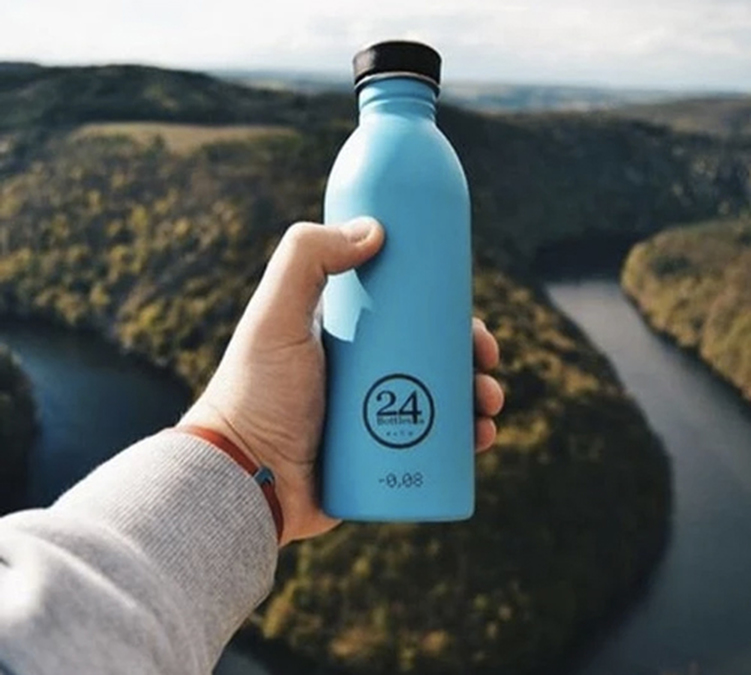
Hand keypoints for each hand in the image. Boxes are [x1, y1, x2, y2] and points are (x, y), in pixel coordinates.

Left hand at [180, 217, 503, 545]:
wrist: (244, 477)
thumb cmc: (257, 394)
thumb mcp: (276, 316)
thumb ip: (305, 257)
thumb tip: (375, 230)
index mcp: (345, 339)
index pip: (408, 317)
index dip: (446, 316)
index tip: (471, 317)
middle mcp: (362, 377)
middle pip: (434, 359)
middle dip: (471, 359)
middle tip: (487, 363)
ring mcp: (374, 421)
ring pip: (442, 403)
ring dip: (478, 398)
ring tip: (488, 404)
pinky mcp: (382, 462)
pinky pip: (436, 451)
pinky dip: (466, 443)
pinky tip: (482, 438)